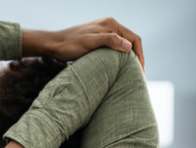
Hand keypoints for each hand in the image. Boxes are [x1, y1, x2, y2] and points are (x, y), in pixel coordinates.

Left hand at [23, 17, 144, 71]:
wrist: (54, 45)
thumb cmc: (70, 44)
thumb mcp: (90, 43)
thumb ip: (110, 41)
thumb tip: (129, 46)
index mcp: (111, 24)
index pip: (134, 38)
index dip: (140, 55)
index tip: (141, 70)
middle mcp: (110, 26)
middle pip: (131, 41)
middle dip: (137, 57)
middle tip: (139, 75)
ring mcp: (105, 32)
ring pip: (123, 45)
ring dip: (129, 58)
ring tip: (132, 73)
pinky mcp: (99, 39)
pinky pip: (115, 48)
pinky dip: (120, 58)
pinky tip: (120, 68)